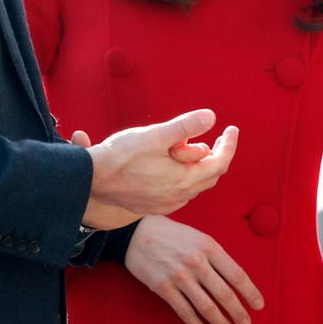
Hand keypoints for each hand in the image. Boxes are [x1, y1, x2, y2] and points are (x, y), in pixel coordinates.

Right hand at [82, 110, 237, 223]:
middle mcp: (178, 196)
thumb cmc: (120, 157)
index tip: (232, 129)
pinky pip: (180, 192)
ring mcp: (166, 204)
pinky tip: (173, 165)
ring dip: (199, 165)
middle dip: (217, 155)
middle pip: (210, 176)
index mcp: (183, 179)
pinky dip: (185, 176)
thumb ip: (184, 126)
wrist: (91, 182)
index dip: (230, 145)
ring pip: (194, 185)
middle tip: (220, 137)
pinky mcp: (153, 206)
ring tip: (191, 146)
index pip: (219, 163)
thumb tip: (211, 117)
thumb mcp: (154, 135)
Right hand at [124, 215, 263, 323]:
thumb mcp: (198, 237)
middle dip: (238, 313)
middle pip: (224, 294)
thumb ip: (215, 256)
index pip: (237, 274)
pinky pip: (184, 311)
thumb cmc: (171, 234)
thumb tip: (234, 280)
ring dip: (221, 323)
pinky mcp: (163, 287)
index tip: (258, 306)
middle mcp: (196, 262)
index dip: (250, 293)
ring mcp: (179, 276)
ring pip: (206, 307)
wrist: (136, 233)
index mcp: (209, 247)